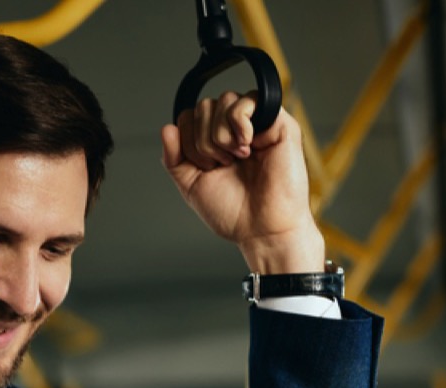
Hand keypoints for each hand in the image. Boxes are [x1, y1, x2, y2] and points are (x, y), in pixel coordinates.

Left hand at [161, 92, 323, 273]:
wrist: (262, 229)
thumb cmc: (234, 211)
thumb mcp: (191, 184)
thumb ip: (174, 157)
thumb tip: (166, 128)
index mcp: (215, 140)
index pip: (188, 116)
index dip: (189, 141)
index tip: (206, 167)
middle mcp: (235, 128)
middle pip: (204, 106)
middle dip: (204, 141)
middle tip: (223, 165)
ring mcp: (257, 123)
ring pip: (224, 100)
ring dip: (222, 135)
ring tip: (237, 158)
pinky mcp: (278, 122)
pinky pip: (248, 100)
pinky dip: (239, 122)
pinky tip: (246, 145)